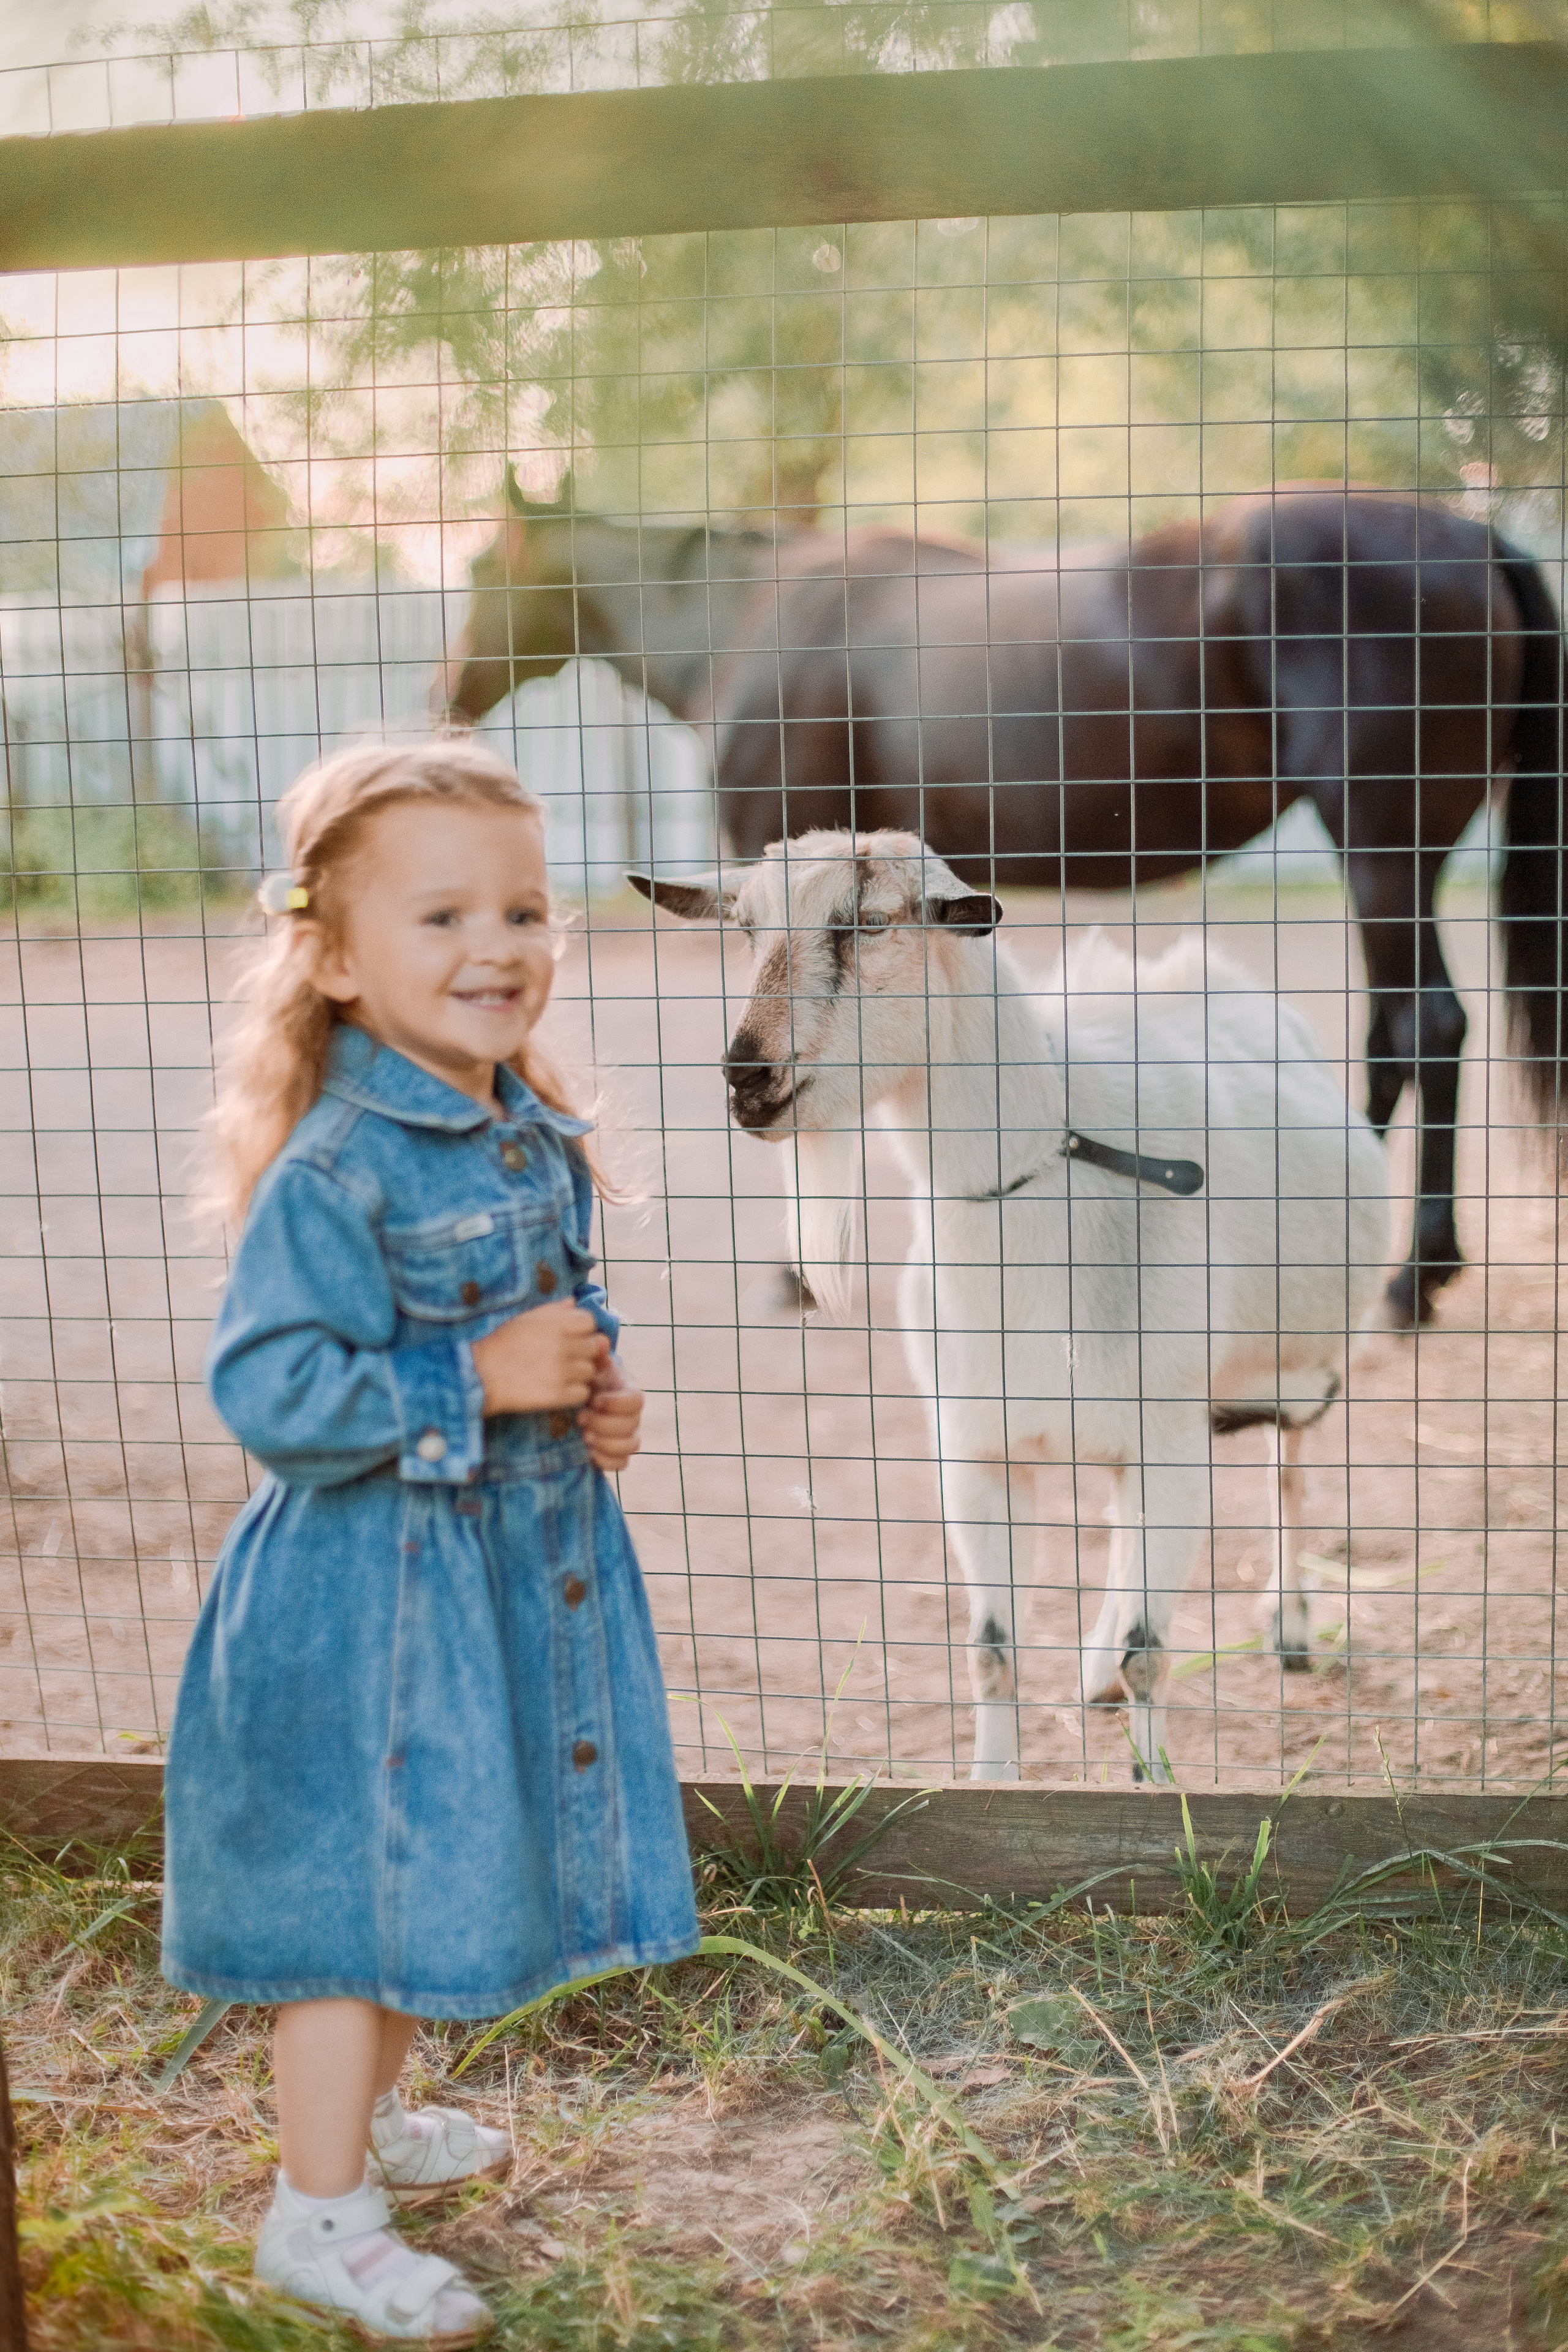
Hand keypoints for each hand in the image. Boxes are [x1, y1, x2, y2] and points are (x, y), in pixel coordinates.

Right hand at [471, 1302, 607, 1415]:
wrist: (479, 1375)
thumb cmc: (499, 1344)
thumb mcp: (524, 1319)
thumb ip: (552, 1310)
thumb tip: (573, 1303)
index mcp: (556, 1324)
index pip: (590, 1322)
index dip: (583, 1330)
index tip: (573, 1337)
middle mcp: (562, 1345)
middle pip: (594, 1347)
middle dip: (583, 1352)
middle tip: (567, 1358)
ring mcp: (561, 1371)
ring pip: (590, 1371)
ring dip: (579, 1374)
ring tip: (560, 1374)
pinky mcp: (557, 1395)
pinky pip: (583, 1393)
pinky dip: (575, 1393)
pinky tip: (559, 1389)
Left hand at [578, 1353, 643, 1473]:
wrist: (577, 1397)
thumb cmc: (585, 1379)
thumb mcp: (589, 1365)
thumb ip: (595, 1355)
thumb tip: (600, 1342)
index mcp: (628, 1391)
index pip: (637, 1401)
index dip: (616, 1404)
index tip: (594, 1399)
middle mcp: (632, 1414)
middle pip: (633, 1425)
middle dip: (605, 1424)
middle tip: (581, 1419)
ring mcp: (627, 1434)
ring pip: (632, 1446)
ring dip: (606, 1443)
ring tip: (584, 1436)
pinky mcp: (616, 1453)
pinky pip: (622, 1464)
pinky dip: (606, 1460)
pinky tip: (589, 1452)